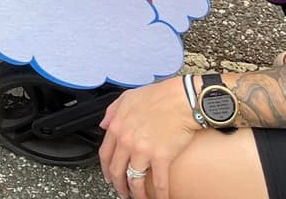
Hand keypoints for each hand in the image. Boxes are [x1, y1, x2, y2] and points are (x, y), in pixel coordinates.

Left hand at [99, 79, 198, 198]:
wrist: (181, 99)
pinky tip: (161, 198)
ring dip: (136, 193)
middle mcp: (126, 140)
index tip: (109, 176)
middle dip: (118, 185)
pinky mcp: (161, 157)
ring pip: (134, 180)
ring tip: (140, 198)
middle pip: (117, 171)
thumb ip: (112, 111)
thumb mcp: (127, 97)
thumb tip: (103, 124)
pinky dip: (160, 194)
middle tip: (122, 192)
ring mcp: (142, 150)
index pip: (105, 154)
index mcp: (117, 126)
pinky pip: (158, 182)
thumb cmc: (158, 96)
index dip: (106, 169)